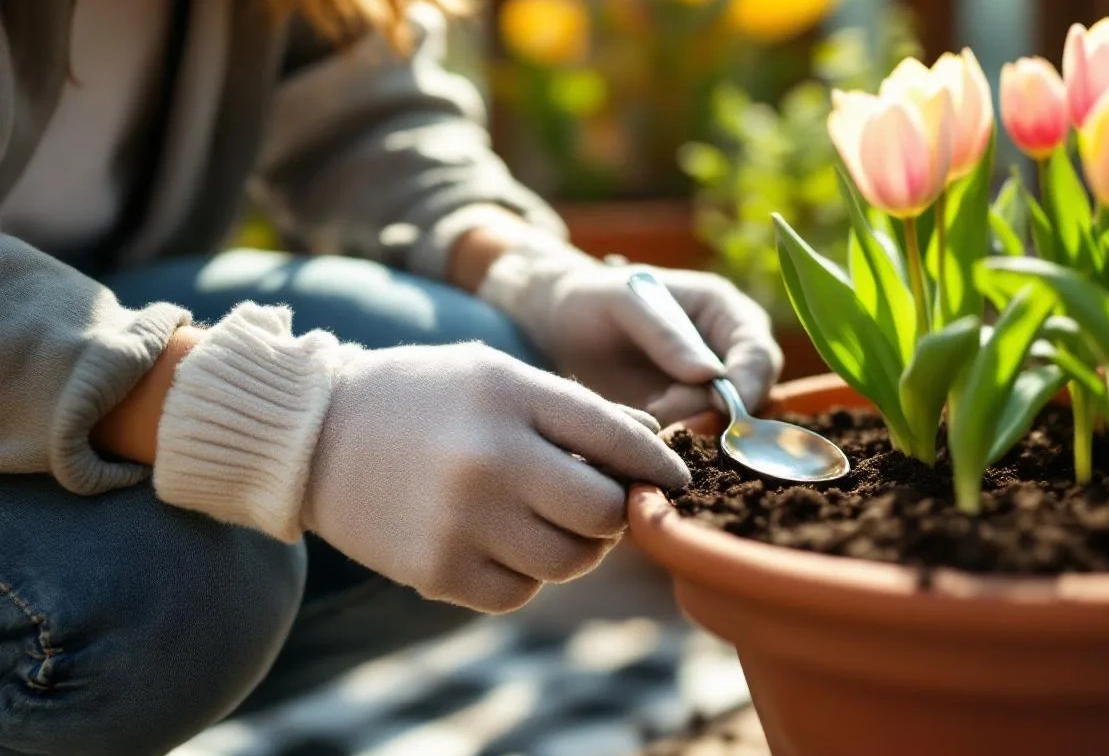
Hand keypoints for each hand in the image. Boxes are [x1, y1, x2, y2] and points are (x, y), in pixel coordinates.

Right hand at [302, 342, 689, 612]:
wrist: (312, 435)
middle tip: (601, 505)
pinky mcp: (437, 572)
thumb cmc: (421, 398)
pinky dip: (522, 574)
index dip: (659, 465)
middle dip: (615, 513)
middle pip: (604, 513)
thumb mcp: (497, 376)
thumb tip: (654, 443)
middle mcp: (491, 459)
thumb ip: (576, 408)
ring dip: (574, 548)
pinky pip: (519, 593)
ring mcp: (462, 521)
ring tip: (545, 521)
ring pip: (569, 561)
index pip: (620, 439)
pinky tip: (496, 542)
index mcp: (511, 396)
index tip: (673, 479)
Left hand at [477, 243, 782, 423]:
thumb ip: (666, 333)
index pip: (759, 355)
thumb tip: (712, 375)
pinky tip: (640, 437)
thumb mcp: (625, 303)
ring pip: (721, 428)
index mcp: (726, 312)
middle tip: (660, 414)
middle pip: (749, 400)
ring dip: (688, 433)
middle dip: (711, 415)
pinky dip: (672, 446)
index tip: (720, 407)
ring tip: (643, 419)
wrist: (557, 326)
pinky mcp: (683, 420)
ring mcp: (707, 392)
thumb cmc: (593, 299)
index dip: (748, 385)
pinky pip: (693, 442)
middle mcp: (728, 354)